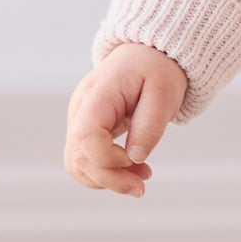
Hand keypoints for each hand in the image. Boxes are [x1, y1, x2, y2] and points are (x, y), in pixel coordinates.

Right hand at [63, 42, 188, 199]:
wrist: (147, 54)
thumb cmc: (156, 69)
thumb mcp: (163, 92)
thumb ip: (149, 125)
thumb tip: (136, 158)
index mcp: (97, 94)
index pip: (86, 136)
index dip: (108, 158)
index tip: (137, 160)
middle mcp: (80, 109)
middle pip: (78, 157)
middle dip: (110, 179)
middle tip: (142, 187)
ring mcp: (79, 120)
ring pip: (77, 164)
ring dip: (107, 180)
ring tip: (140, 179)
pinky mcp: (86, 129)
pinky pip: (85, 160)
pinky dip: (106, 172)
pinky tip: (132, 170)